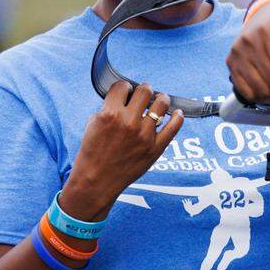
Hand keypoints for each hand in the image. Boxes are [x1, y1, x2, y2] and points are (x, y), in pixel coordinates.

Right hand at [60, 81, 183, 219]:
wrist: (96, 182)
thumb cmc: (92, 153)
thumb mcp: (92, 124)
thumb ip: (109, 107)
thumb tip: (125, 96)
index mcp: (110, 114)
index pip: (123, 86)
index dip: (124, 88)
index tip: (126, 92)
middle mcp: (128, 121)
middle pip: (145, 90)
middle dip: (144, 90)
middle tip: (144, 95)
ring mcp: (144, 135)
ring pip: (162, 103)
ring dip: (161, 99)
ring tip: (160, 101)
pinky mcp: (156, 147)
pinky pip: (174, 126)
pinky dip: (178, 117)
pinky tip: (177, 113)